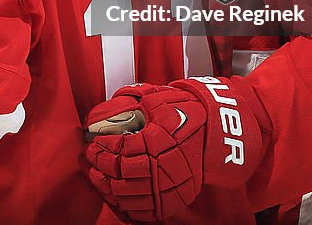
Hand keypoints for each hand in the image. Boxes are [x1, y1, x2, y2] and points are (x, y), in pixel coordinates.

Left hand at [84, 77, 261, 221]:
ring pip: (127, 194)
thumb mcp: (159, 101)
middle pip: (118, 173)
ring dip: (107, 186)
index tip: (93, 144)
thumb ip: (132, 102)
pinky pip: (144, 210)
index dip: (101, 148)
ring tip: (98, 176)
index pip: (118, 150)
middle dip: (99, 166)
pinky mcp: (173, 200)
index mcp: (155, 142)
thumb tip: (107, 108)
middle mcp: (160, 167)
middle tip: (91, 158)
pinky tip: (116, 195)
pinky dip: (126, 205)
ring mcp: (167, 187)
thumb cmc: (189, 112)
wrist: (221, 133)